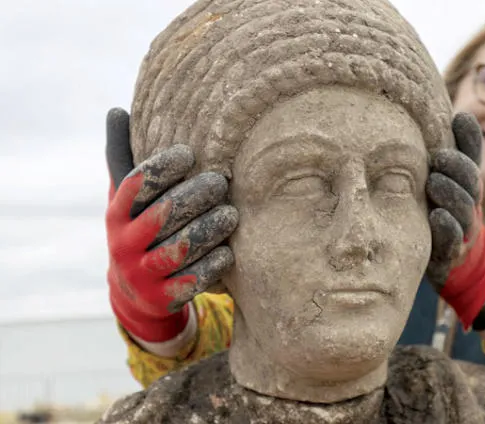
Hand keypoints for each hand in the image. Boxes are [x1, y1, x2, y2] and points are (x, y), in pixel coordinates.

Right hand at [105, 108, 237, 341]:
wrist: (135, 293)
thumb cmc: (140, 229)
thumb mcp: (127, 198)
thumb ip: (124, 157)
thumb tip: (117, 109)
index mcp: (117, 214)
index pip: (137, 185)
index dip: (162, 167)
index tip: (190, 153)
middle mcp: (124, 244)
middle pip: (163, 215)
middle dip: (194, 196)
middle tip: (221, 183)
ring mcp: (142, 273)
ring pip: (179, 248)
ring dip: (208, 229)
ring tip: (231, 213)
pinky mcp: (162, 298)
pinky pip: (190, 281)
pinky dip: (211, 266)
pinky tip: (229, 252)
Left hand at [425, 112, 484, 328]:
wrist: (456, 265)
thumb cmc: (446, 214)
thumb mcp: (450, 182)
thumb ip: (455, 151)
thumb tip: (459, 113)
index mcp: (467, 185)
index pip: (472, 159)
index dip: (470, 139)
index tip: (460, 118)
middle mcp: (468, 204)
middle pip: (470, 182)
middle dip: (457, 167)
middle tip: (438, 156)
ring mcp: (461, 229)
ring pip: (462, 209)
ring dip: (450, 194)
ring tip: (434, 182)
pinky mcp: (449, 253)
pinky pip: (450, 240)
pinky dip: (446, 228)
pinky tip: (437, 216)